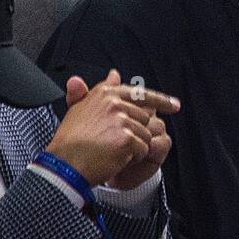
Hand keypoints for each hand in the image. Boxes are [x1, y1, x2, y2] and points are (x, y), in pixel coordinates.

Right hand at [47, 69, 179, 187]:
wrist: (64, 165)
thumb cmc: (71, 141)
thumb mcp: (81, 108)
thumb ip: (101, 91)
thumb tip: (115, 74)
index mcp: (104, 94)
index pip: (140, 93)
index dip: (161, 100)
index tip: (174, 105)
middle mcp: (114, 103)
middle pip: (145, 118)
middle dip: (137, 133)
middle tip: (114, 143)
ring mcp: (121, 120)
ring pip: (146, 135)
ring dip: (135, 147)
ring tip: (112, 151)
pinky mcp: (126, 138)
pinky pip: (143, 149)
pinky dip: (133, 158)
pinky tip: (116, 158)